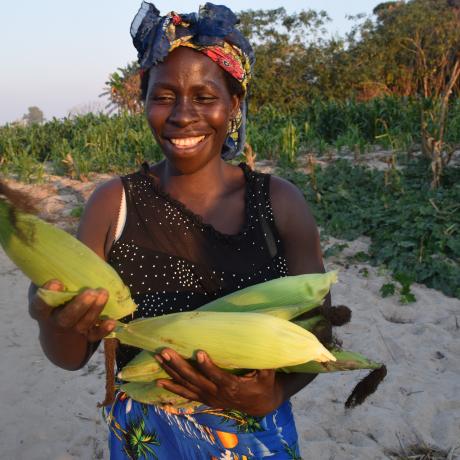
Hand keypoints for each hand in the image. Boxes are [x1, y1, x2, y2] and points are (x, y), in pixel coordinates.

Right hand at [29, 279, 115, 341]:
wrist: (57, 327)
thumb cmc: (54, 297)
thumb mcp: (48, 286)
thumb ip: (52, 271)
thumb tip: (61, 247)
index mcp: (41, 309)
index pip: (40, 304)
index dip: (46, 295)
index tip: (56, 282)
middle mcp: (55, 322)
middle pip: (66, 318)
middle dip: (79, 305)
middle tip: (90, 291)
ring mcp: (71, 330)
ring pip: (83, 325)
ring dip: (95, 310)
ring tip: (103, 293)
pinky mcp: (85, 335)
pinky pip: (95, 336)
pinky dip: (104, 330)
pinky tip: (112, 321)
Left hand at [155, 348, 282, 416]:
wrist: (260, 404)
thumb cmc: (263, 383)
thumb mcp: (267, 373)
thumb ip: (264, 361)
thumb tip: (265, 341)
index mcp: (232, 386)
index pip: (217, 376)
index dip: (208, 366)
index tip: (198, 352)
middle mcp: (217, 393)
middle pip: (195, 379)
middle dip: (178, 365)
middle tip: (166, 351)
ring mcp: (209, 397)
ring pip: (186, 385)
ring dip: (171, 372)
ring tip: (158, 358)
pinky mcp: (204, 398)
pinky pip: (185, 393)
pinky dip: (172, 388)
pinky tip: (158, 382)